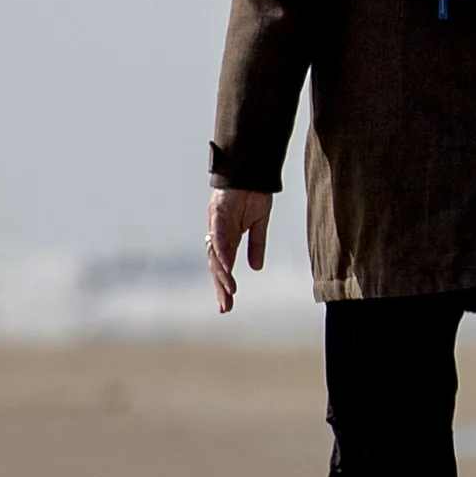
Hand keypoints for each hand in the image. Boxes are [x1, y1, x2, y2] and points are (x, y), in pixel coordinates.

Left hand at [204, 189, 271, 314]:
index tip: (228, 304)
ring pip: (217, 255)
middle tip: (225, 307)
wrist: (250, 168)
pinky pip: (219, 237)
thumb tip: (256, 268)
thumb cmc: (253, 193)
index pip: (223, 266)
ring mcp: (216, 224)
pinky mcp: (218, 213)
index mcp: (227, 238)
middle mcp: (217, 234)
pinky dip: (222, 252)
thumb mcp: (259, 223)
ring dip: (223, 274)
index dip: (224, 285)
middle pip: (216, 266)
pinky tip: (227, 266)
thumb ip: (256, 245)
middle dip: (220, 287)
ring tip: (231, 291)